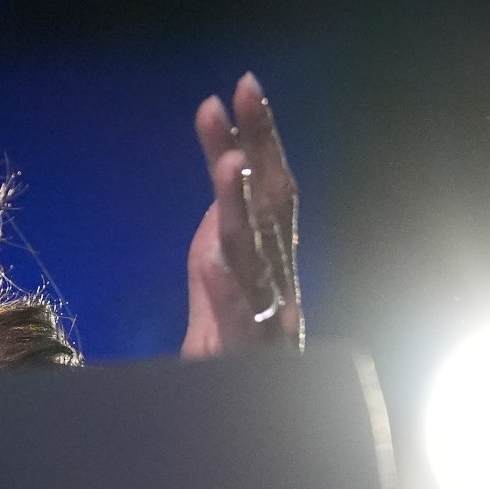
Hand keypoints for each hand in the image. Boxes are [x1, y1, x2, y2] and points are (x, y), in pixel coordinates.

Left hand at [182, 72, 303, 357]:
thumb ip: (222, 211)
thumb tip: (227, 153)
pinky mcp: (251, 350)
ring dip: (242, 207)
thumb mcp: (217, 257)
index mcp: (271, 247)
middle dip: (261, 146)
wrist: (234, 403)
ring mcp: (269, 311)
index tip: (242, 84)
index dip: (260, 133)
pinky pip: (241, 317)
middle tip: (243, 97)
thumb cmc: (229, 328)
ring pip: (257, 254)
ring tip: (228, 166)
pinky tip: (211, 262)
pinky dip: (229, 290)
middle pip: (272, 202)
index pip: (269, 180)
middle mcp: (278, 272)